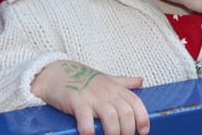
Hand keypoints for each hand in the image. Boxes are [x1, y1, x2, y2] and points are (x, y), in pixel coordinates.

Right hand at [31, 61, 148, 134]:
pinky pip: (85, 118)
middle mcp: (107, 93)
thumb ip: (124, 82)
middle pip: (126, 113)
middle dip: (128, 131)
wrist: (56, 73)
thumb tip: (141, 80)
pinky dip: (89, 130)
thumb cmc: (83, 79)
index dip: (143, 117)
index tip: (144, 131)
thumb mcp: (106, 78)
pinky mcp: (76, 102)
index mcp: (116, 88)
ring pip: (110, 117)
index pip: (135, 102)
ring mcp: (92, 97)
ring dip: (114, 133)